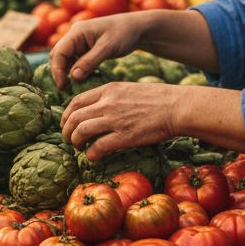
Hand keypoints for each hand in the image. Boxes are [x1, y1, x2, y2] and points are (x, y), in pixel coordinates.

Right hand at [49, 13, 146, 88]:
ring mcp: (79, 41)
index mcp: (77, 32)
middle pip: (58, 55)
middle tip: (65, 90)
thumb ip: (90, 62)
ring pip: (65, 59)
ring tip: (73, 87)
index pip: (59, 52)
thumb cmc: (124, 34)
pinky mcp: (85, 47)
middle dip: (59, 72)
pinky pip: (75, 60)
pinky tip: (83, 79)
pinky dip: (76, 70)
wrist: (137, 28)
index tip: (63, 86)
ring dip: (67, 72)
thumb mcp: (107, 48)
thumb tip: (73, 77)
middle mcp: (75, 35)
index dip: (58, 71)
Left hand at [61, 81, 178, 160]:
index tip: (67, 124)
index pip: (76, 101)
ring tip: (78, 147)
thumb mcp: (129, 89)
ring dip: (75, 142)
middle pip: (74, 117)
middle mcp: (108, 103)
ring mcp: (115, 120)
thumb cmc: (158, 99)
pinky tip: (93, 156)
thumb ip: (112, 97)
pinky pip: (98, 147)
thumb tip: (99, 109)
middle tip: (69, 139)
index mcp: (108, 90)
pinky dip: (91, 154)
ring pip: (81, 131)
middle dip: (67, 130)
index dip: (67, 115)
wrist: (177, 107)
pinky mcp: (124, 136)